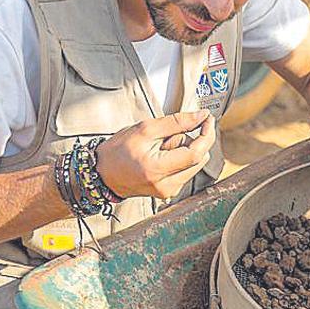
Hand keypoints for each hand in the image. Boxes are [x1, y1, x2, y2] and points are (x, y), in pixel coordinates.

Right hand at [96, 110, 215, 198]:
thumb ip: (177, 122)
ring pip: (194, 164)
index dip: (206, 135)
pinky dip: (179, 160)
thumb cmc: (118, 151)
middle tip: (167, 136)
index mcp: (158, 169)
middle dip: (189, 142)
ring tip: (160, 148)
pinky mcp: (169, 192)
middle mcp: (166, 185)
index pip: (196, 153)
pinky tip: (161, 157)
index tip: (207, 120)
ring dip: (184, 151)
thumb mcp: (146, 129)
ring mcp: (168, 191)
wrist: (101, 173)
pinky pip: (186, 170)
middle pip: (199, 158)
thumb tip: (201, 117)